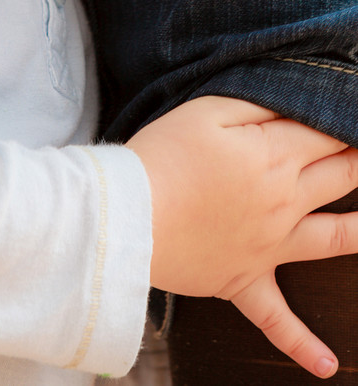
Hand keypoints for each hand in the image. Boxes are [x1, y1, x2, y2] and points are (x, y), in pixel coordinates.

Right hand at [127, 96, 357, 377]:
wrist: (128, 215)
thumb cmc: (162, 156)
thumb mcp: (206, 111)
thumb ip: (255, 104)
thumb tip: (291, 105)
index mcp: (274, 156)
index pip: (324, 134)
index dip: (341, 122)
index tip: (350, 113)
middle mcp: (285, 202)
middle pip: (341, 177)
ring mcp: (270, 247)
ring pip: (334, 240)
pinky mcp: (244, 282)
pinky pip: (277, 321)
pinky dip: (303, 346)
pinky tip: (328, 366)